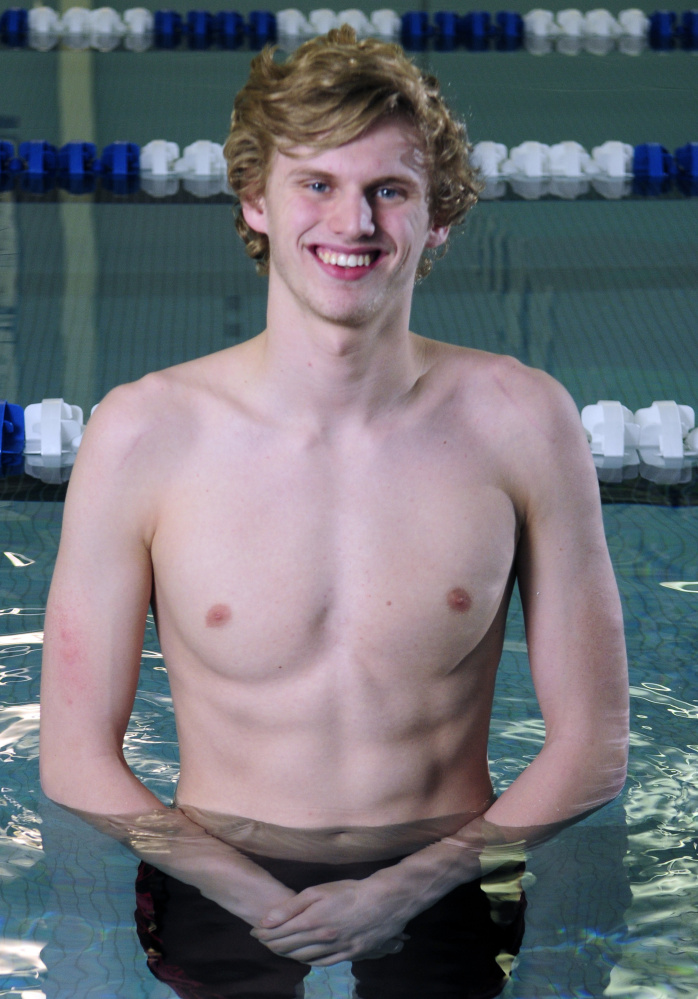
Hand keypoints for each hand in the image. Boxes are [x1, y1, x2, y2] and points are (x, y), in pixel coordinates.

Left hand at [250, 878, 410, 964]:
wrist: (384, 902)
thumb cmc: (350, 891)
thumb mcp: (318, 891)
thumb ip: (291, 907)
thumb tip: (267, 919)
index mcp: (311, 922)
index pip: (279, 934)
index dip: (264, 933)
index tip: (254, 930)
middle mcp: (320, 940)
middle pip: (288, 948)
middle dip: (271, 944)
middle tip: (262, 939)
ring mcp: (335, 950)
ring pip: (303, 958)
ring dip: (287, 954)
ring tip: (278, 947)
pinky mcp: (348, 955)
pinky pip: (322, 963)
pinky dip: (307, 961)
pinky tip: (303, 956)